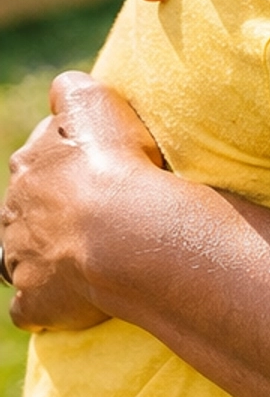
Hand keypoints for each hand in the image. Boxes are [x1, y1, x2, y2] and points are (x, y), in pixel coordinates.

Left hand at [1, 75, 165, 330]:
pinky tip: (69, 302)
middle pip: (23, 211)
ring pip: (19, 256)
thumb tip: (62, 88)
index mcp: (30, 167)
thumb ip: (72, 91)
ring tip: (83, 260)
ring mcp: (21, 259)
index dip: (64, 169)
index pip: (35, 162)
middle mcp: (15, 212)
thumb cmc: (118, 166)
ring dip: (43, 258)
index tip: (93, 175)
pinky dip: (45, 306)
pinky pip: (30, 308)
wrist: (127, 233)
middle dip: (48, 215)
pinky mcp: (35, 300)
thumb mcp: (96, 104)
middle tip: (92, 218)